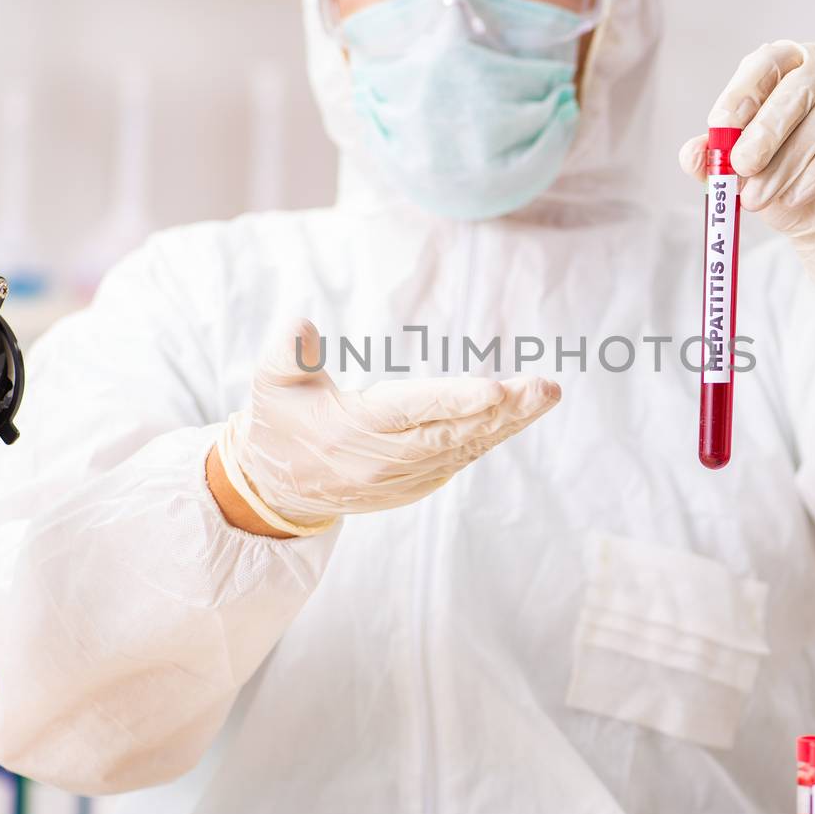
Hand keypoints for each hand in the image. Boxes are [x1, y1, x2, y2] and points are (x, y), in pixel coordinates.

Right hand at [215, 321, 559, 534]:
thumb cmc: (278, 422)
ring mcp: (403, 478)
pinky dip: (492, 436)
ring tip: (546, 394)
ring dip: (509, 422)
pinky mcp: (416, 485)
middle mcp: (383, 461)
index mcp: (351, 430)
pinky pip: (461, 458)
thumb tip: (303, 326)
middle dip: (504, 410)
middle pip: (453, 433)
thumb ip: (286, 353)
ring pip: (465, 448)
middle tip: (545, 387)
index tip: (496, 388)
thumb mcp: (269, 384)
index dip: (455, 401)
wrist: (279, 488)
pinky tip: (521, 413)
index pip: (410, 413)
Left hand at [679, 40, 814, 326]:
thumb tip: (691, 154)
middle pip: (797, 90)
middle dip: (764, 133)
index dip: (742, 91)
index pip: (766, 62)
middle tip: (740, 168)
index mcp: (792, 65)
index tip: (719, 125)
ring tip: (760, 199)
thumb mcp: (750, 177)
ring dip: (787, 166)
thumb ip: (719, 162)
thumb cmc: (794, 187)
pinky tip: (800, 195)